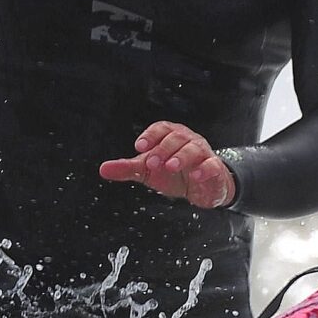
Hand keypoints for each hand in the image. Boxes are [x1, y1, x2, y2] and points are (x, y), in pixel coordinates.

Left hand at [99, 121, 235, 208]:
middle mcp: (187, 140)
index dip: (150, 136)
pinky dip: (204, 169)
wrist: (201, 189)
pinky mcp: (214, 169)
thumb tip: (103, 169)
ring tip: (170, 166)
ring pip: (193, 149)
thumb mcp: (147, 171)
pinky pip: (211, 165)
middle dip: (162, 149)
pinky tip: (194, 176)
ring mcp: (202, 153)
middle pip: (175, 138)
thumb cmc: (174, 174)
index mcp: (170, 136)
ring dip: (181, 156)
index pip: (161, 128)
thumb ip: (127, 169)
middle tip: (152, 163)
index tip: (139, 147)